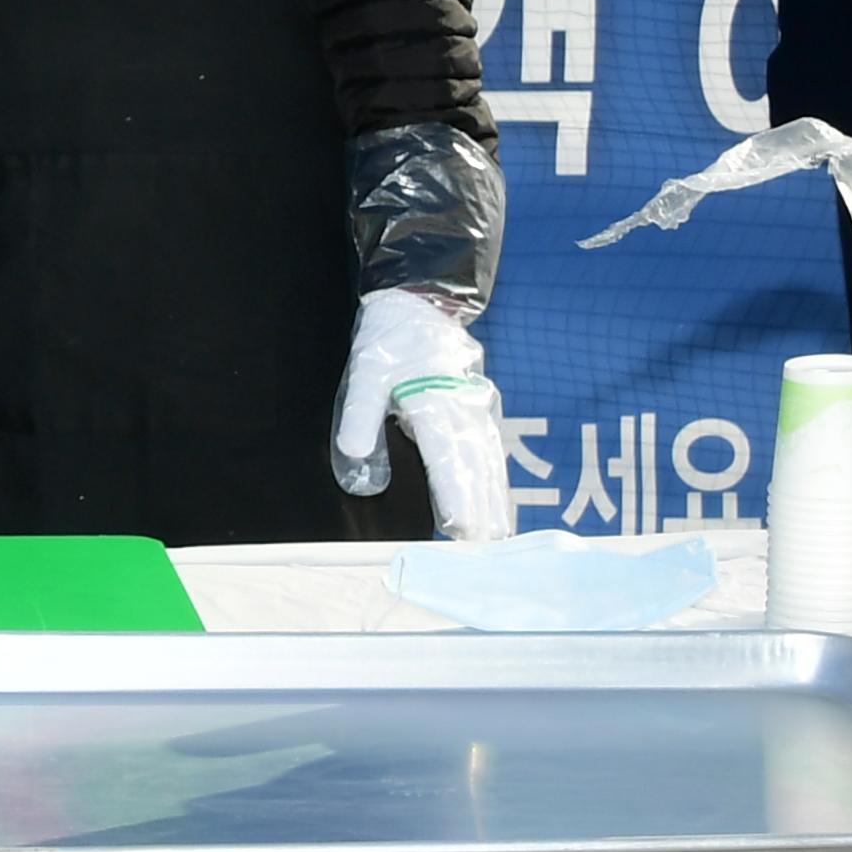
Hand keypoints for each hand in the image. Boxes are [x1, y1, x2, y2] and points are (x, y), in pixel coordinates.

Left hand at [331, 287, 515, 542]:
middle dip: (480, 508)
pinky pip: (492, 450)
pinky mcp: (480, 409)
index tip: (461, 527)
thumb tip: (352, 453)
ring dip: (494, 498)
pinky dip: (497, 478)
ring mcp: (476, 410)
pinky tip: (499, 501)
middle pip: (475, 467)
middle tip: (484, 546)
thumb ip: (360, 413)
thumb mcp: (366, 370)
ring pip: (489, 461)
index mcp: (433, 403)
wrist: (421, 304)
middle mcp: (462, 411)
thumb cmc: (390, 340)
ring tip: (498, 535)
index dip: (454, 495)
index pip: (445, 458)